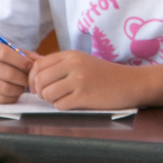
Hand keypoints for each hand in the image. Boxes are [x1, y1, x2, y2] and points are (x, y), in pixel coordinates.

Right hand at [0, 38, 33, 103]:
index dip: (21, 61)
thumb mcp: (10, 51)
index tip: (31, 66)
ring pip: (4, 88)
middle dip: (23, 78)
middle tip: (30, 80)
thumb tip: (41, 60)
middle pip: (7, 73)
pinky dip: (12, 97)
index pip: (5, 53)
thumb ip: (26, 55)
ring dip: (19, 89)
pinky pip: (0, 99)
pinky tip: (15, 93)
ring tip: (23, 87)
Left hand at [29, 51, 144, 109]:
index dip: (32, 79)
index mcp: (70, 55)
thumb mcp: (81, 62)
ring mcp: (79, 80)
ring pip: (47, 94)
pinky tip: (74, 103)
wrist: (131, 83)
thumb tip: (33, 70)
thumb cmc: (105, 75)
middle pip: (39, 80)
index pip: (37, 65)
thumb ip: (59, 65)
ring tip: (63, 99)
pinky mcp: (85, 96)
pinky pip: (60, 105)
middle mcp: (73, 64)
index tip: (37, 87)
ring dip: (51, 100)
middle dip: (40, 92)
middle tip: (49, 96)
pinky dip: (63, 107)